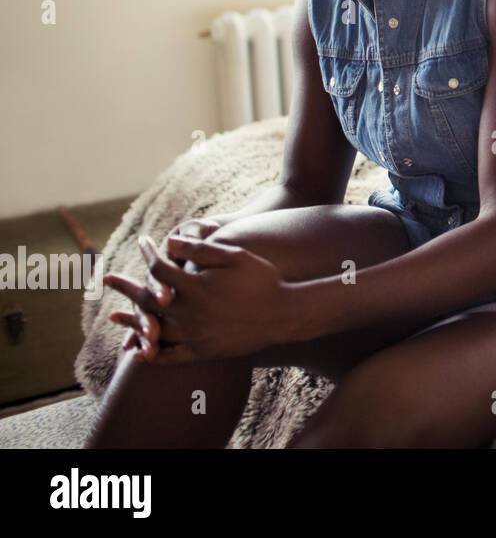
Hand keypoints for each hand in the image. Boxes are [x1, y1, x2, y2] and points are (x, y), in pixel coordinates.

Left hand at [105, 233, 291, 364]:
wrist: (285, 314)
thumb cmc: (263, 279)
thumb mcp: (235, 257)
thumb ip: (200, 249)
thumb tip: (168, 242)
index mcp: (196, 287)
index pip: (160, 269)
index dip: (149, 254)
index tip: (143, 242)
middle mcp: (190, 313)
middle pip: (148, 299)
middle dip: (125, 287)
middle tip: (105, 280)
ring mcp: (195, 335)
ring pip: (154, 330)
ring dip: (131, 322)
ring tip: (114, 317)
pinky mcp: (203, 351)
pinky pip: (171, 357)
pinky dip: (153, 354)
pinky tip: (140, 351)